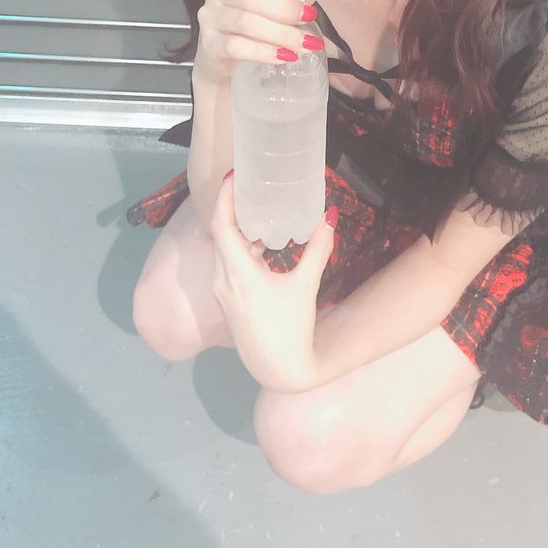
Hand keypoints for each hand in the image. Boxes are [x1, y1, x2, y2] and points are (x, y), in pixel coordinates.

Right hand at [194, 0, 330, 84]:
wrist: (222, 61)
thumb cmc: (254, 25)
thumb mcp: (281, 4)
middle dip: (286, 6)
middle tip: (310, 16)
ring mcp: (210, 15)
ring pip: (247, 22)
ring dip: (282, 34)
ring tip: (306, 45)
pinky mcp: (210, 43)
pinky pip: (239, 47)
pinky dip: (266, 52)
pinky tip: (285, 57)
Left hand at [209, 171, 336, 393]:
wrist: (279, 370)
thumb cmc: (291, 329)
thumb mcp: (305, 286)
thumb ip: (317, 250)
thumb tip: (328, 215)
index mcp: (238, 274)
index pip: (221, 226)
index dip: (225, 198)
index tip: (234, 177)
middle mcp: (223, 280)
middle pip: (219, 235)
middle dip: (231, 209)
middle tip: (249, 187)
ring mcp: (223, 292)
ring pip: (223, 251)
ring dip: (236, 230)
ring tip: (257, 211)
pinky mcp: (228, 301)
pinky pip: (228, 264)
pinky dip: (240, 249)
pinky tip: (261, 245)